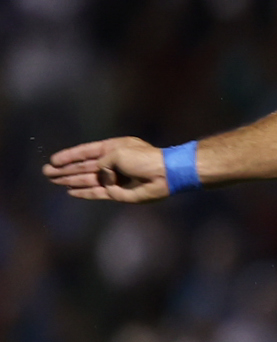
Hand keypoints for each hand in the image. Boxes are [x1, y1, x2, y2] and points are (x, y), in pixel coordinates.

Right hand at [42, 137, 171, 202]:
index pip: (85, 152)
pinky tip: (71, 192)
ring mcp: (114, 179)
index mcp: (112, 148)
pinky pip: (97, 193)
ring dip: (70, 180)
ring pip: (87, 180)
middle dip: (65, 170)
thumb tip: (99, 176)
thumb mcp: (117, 153)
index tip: (53, 160)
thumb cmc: (143, 159)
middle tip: (47, 173)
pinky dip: (84, 192)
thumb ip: (102, 163)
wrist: (164, 175)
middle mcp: (111, 163)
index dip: (69, 156)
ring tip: (53, 181)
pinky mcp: (117, 193)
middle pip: (83, 167)